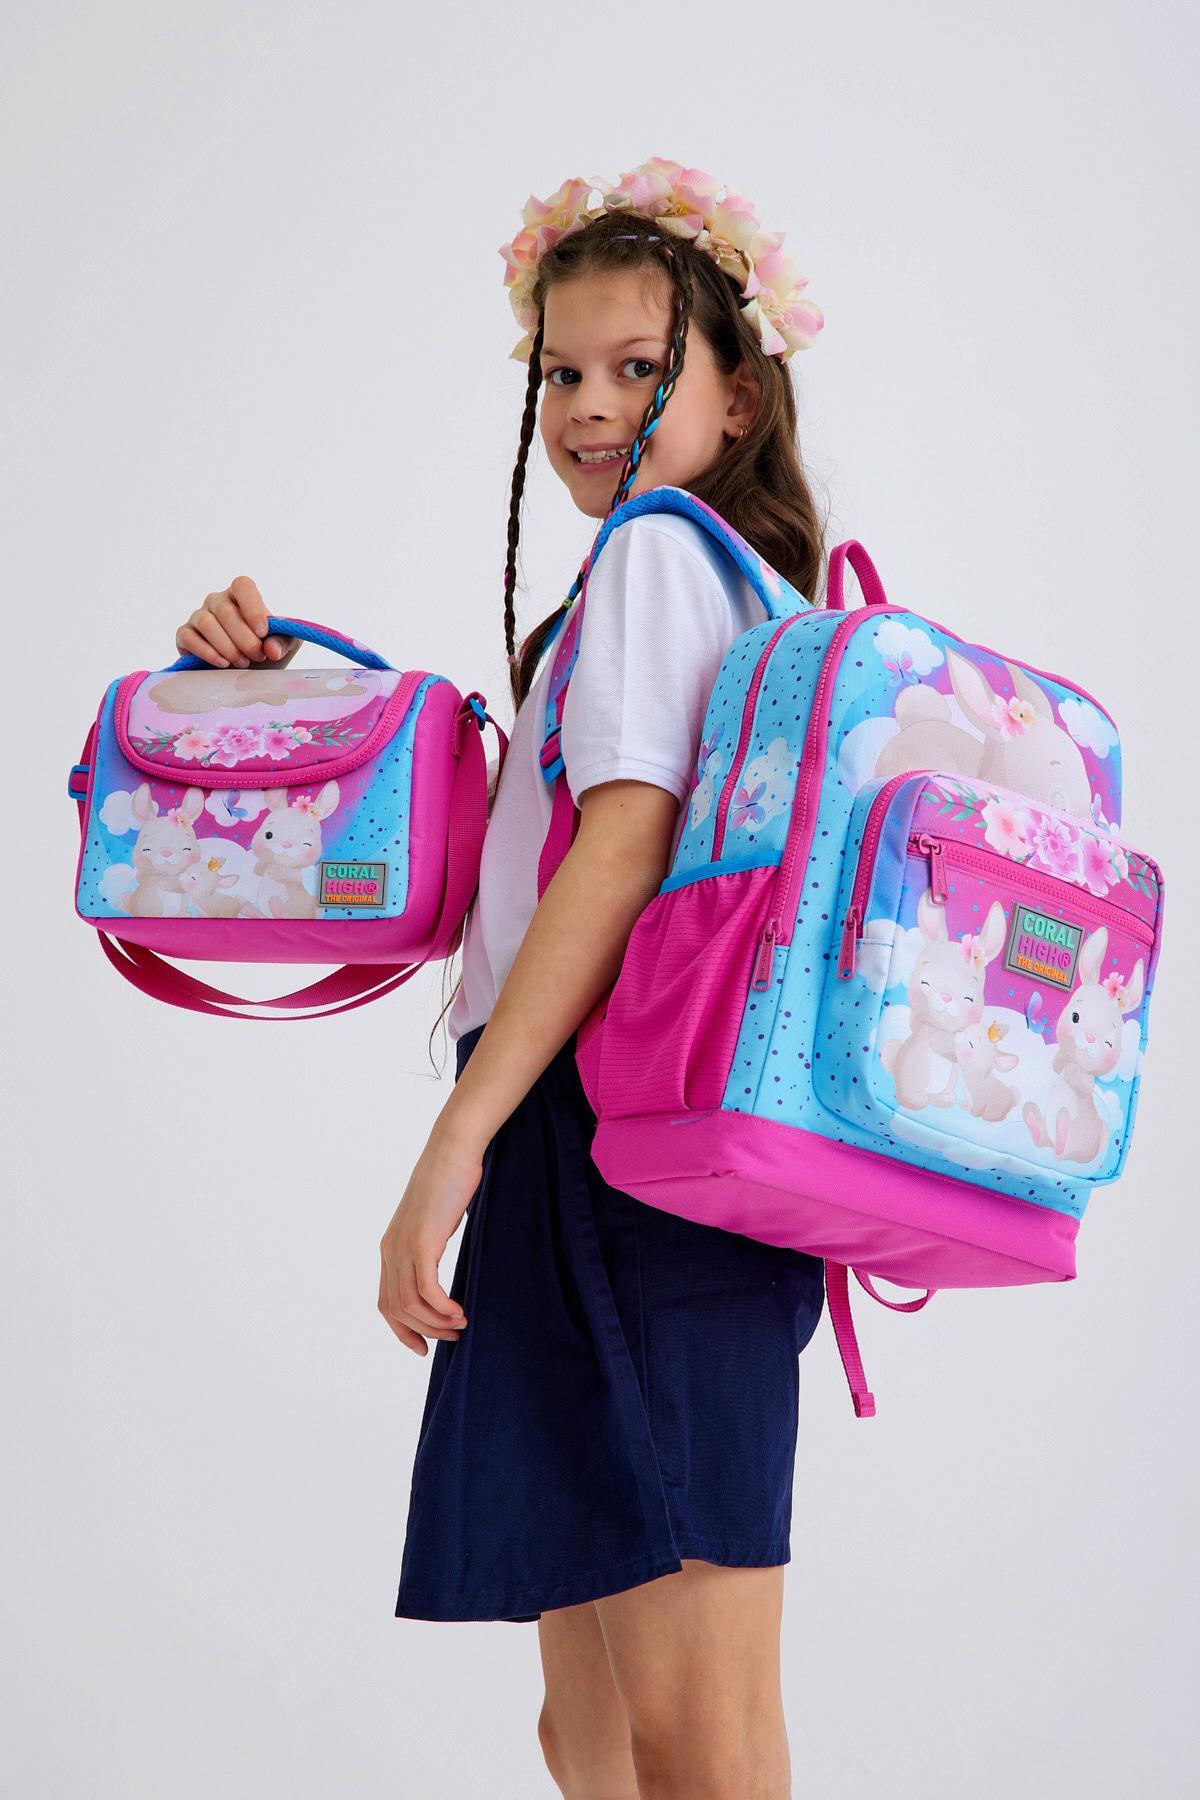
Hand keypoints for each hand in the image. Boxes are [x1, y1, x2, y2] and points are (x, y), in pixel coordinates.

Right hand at [175, 575, 299, 668]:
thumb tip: (271, 649)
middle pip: (226, 611)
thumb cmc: (264, 651)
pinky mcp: (185, 635)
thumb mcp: (284, 645)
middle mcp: (216, 601)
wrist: (245, 672)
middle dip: (244, 639)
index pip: (242, 586)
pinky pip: (189, 638)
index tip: (263, 633)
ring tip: (242, 663)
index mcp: (240, 595)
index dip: (253, 608)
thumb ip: (283, 642)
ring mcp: (198, 616)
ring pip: (207, 624)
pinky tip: (223, 664)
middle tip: (257, 656)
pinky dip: (207, 652)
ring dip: (227, 647)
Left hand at [378, 1124, 482, 1355]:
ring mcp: (404, 1246)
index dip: (402, 1330)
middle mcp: (391, 1250)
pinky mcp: (422, 1242)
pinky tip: (460, 1311)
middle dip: (423, 1330)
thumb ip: (430, 1246)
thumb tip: (440, 1269)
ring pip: (411, 1304)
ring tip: (460, 1324)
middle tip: (452, 1335)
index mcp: (391, 1247)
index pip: (386, 1303)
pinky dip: (442, 1308)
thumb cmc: (451, 1181)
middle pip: (397, 1309)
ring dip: (436, 1322)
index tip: (423, 1347)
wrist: (453, 1150)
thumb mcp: (434, 1221)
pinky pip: (426, 1290)